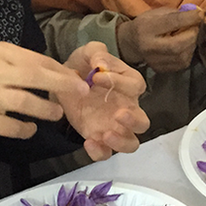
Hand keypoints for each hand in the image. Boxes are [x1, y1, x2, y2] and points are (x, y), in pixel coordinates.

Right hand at [0, 41, 84, 138]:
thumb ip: (24, 65)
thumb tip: (63, 75)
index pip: (37, 59)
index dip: (61, 71)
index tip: (78, 79)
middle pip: (35, 75)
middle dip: (62, 84)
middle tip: (82, 92)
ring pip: (25, 101)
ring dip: (46, 109)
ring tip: (58, 114)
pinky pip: (11, 126)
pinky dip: (25, 129)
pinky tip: (31, 128)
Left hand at [59, 42, 149, 160]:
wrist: (62, 81)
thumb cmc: (83, 65)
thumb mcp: (88, 52)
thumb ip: (96, 52)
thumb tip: (101, 64)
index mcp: (129, 84)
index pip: (135, 86)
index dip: (120, 83)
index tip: (96, 77)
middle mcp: (127, 107)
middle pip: (143, 122)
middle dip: (134, 121)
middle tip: (118, 114)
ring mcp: (114, 126)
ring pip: (131, 143)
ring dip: (122, 142)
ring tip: (106, 134)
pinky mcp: (98, 138)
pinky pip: (106, 152)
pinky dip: (100, 151)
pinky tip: (88, 141)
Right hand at [116, 7, 201, 72]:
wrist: (131, 43)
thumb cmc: (147, 24)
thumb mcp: (157, 13)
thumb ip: (175, 14)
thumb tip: (196, 14)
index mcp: (146, 28)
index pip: (171, 22)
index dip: (189, 18)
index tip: (200, 14)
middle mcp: (149, 47)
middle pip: (177, 44)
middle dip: (192, 34)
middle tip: (196, 27)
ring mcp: (154, 61)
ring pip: (182, 56)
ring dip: (192, 45)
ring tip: (191, 36)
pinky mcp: (160, 69)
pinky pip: (182, 63)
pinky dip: (188, 53)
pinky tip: (185, 46)